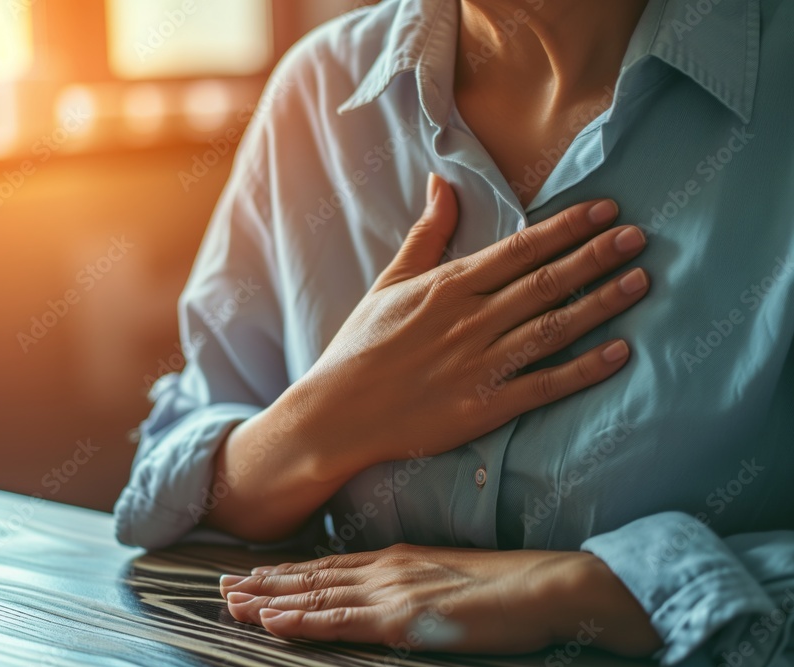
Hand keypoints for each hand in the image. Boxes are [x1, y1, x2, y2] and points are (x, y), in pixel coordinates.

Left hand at [219, 544, 662, 656]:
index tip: (254, 574)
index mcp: (397, 558)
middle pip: (312, 576)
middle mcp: (385, 568)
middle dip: (265, 582)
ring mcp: (392, 591)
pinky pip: (340, 621)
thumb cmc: (509, 588)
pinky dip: (301, 620)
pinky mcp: (403, 619)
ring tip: (232, 602)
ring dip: (269, 600)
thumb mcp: (449, 580)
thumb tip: (388, 600)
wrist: (549, 586)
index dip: (288, 572)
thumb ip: (413, 585)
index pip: (329, 566)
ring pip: (315, 595)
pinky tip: (271, 621)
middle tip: (223, 586)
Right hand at [284, 173, 648, 480]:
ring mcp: (480, 364)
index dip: (568, 227)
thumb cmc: (361, 345)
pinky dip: (584, 371)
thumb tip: (443, 182)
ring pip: (554, 328)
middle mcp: (471, 320)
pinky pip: (545, 385)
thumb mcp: (389, 283)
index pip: (521, 248)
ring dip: (602, 304)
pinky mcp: (485, 407)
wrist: (337, 413)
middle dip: (597, 256)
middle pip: (546, 282)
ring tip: (641, 281)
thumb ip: (426, 234)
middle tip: (639, 237)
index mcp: (449, 286)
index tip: (607, 210)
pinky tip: (619, 354)